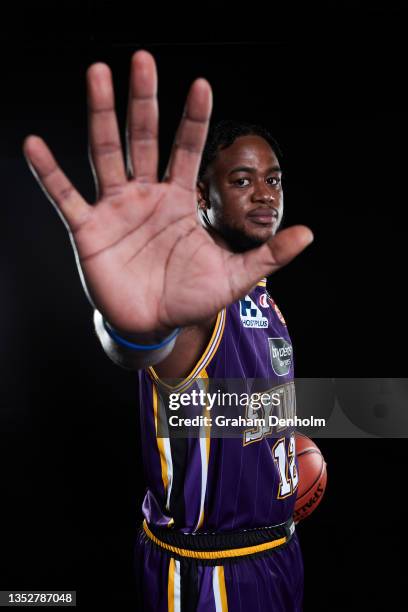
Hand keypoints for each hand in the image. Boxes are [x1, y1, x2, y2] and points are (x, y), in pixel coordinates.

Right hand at [23, 51, 312, 335]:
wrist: (153, 324)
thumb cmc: (190, 297)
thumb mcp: (236, 276)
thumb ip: (268, 253)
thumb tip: (309, 233)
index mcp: (179, 200)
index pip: (187, 150)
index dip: (193, 118)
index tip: (202, 84)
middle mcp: (146, 195)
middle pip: (142, 138)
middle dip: (143, 100)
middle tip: (142, 59)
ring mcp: (115, 209)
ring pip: (105, 153)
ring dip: (101, 115)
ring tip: (98, 74)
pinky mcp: (88, 230)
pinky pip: (65, 196)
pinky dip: (50, 173)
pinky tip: (36, 145)